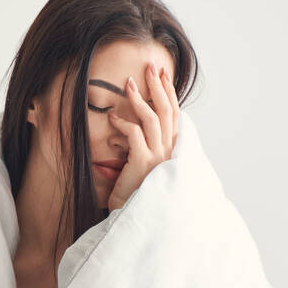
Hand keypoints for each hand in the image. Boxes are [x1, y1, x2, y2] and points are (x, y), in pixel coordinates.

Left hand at [105, 62, 179, 211]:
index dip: (170, 94)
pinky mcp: (143, 164)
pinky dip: (123, 123)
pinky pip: (134, 134)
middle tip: (151, 66)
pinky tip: (112, 118)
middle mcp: (170, 153)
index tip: (163, 75)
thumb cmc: (134, 196)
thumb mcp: (142, 168)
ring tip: (128, 83)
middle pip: (167, 111)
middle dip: (159, 86)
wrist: (132, 221)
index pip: (175, 116)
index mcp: (172, 152)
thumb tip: (132, 128)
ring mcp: (159, 158)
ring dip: (140, 98)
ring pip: (152, 118)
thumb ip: (143, 149)